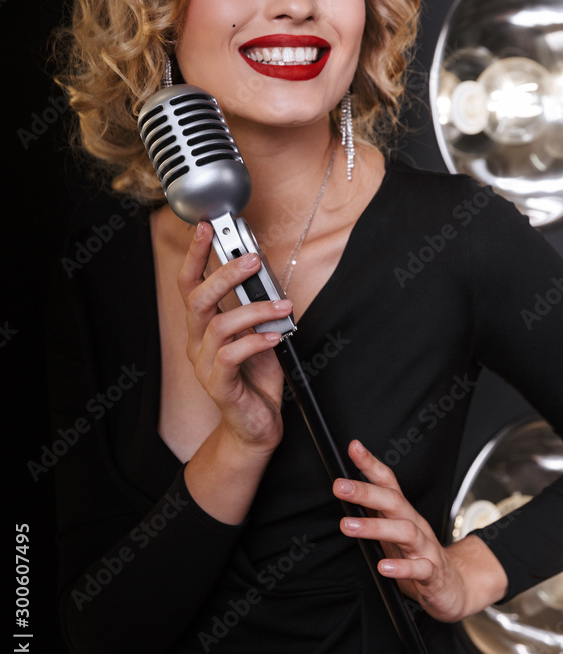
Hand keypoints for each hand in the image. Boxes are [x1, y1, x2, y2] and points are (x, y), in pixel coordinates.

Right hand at [177, 221, 290, 454]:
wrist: (256, 425)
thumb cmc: (256, 378)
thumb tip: (265, 274)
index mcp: (202, 327)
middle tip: (252, 260)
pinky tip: (275, 336)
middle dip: (224, 274)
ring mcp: (204, 365)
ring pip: (219, 325)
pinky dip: (256, 341)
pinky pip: (231, 355)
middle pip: (197, 299)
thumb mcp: (259, 333)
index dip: (195, 255)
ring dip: (254, 310)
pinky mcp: (219, 385)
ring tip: (281, 306)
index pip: (190, 284)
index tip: (206, 228)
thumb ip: (257, 308)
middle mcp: (197, 343)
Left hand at [333, 440, 507, 620]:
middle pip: (394, 502)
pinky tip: (383, 567)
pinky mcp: (433, 574)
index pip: (389, 483)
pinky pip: (420, 568)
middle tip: (340, 486)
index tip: (354, 448)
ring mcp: (426, 548)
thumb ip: (373, 513)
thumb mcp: (393, 530)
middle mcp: (416, 525)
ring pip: (405, 531)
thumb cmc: (417, 556)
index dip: (371, 464)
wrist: (453, 586)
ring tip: (349, 526)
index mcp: (404, 513)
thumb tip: (346, 493)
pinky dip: (401, 568)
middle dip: (366, 491)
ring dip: (375, 527)